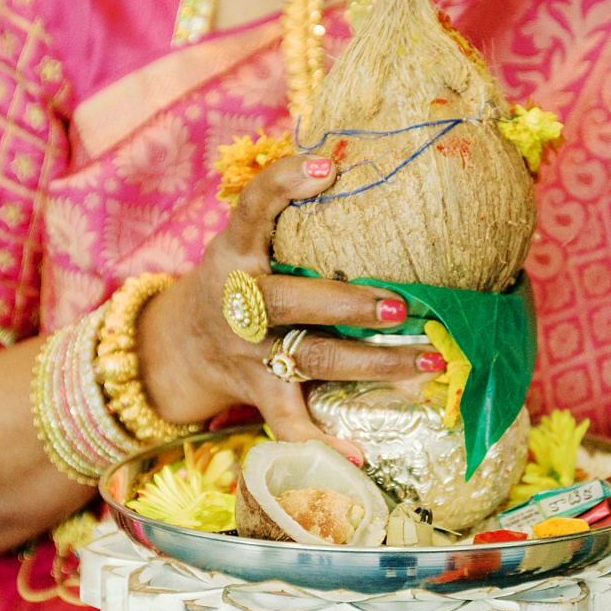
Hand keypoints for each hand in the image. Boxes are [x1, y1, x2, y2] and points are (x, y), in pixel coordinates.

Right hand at [136, 150, 430, 452]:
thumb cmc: (239, 276)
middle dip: (347, 306)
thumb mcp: (248, 236)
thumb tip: (354, 155)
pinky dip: (325, 441)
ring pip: (312, 360)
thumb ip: (288, 206)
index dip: (284, 185)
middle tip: (402, 306)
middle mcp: (238, 302)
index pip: (251, 208)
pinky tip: (363, 455)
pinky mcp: (259, 392)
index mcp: (235, 251)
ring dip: (374, 365)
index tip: (328, 168)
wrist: (180, 342)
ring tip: (431, 360)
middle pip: (289, 302)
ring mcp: (249, 353)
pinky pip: (292, 421)